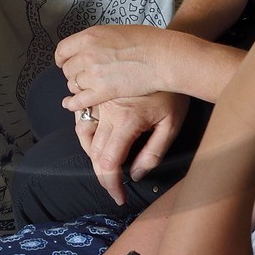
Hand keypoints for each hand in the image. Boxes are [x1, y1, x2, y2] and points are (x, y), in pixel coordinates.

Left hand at [56, 24, 172, 107]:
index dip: (62, 58)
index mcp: (89, 36)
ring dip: (77, 87)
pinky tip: (72, 105)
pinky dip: (74, 104)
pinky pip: (80, 101)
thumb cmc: (146, 41)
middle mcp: (87, 54)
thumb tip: (90, 48)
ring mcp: (94, 74)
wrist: (161, 56)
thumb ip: (97, 41)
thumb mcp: (115, 31)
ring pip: (73, 85)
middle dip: (73, 73)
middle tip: (82, 76)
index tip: (64, 62)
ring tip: (86, 88)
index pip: (63, 50)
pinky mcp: (103, 91)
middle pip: (68, 69)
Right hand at [72, 91, 188, 206]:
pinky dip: (83, 130)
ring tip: (104, 164)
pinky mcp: (97, 90)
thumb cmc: (173, 92)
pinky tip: (95, 137)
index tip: (118, 197)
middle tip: (114, 186)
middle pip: (94, 153)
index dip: (111, 185)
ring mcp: (99, 98)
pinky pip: (80, 114)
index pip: (109, 163)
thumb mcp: (172, 126)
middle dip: (102, 175)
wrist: (167, 57)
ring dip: (90, 154)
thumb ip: (153, 154)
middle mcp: (107, 111)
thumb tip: (135, 174)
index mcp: (126, 121)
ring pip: (82, 134)